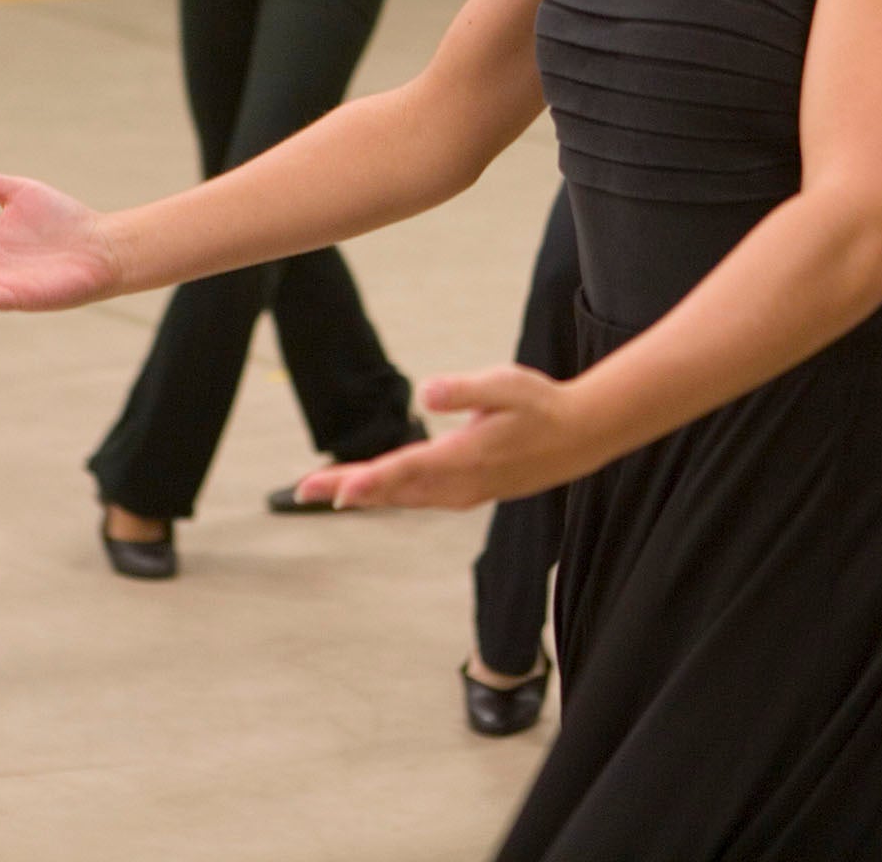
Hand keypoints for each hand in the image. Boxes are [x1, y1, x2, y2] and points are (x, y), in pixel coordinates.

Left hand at [290, 365, 599, 511]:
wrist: (579, 437)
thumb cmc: (540, 405)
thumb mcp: (506, 384)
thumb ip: (465, 389)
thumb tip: (426, 393)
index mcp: (466, 456)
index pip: (406, 470)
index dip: (369, 480)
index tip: (336, 491)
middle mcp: (460, 483)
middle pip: (394, 489)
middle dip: (348, 487)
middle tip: (303, 490)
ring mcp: (464, 492)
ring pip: (404, 497)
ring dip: (365, 492)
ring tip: (325, 488)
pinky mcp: (468, 492)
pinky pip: (419, 497)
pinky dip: (390, 494)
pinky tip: (372, 489)